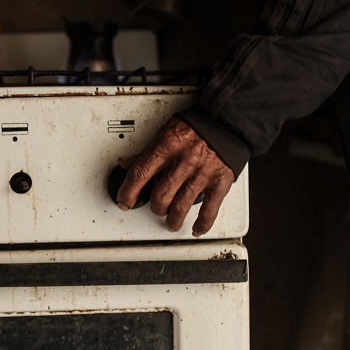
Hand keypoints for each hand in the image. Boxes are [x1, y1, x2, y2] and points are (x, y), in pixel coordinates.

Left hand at [116, 117, 234, 236]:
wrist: (225, 121)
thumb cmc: (194, 128)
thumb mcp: (164, 133)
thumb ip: (146, 152)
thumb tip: (126, 163)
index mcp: (166, 147)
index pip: (140, 174)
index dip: (128, 192)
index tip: (124, 202)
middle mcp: (183, 161)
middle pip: (161, 196)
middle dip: (156, 208)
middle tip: (157, 209)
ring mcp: (201, 173)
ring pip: (181, 207)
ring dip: (173, 220)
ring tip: (171, 223)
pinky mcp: (219, 181)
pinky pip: (209, 209)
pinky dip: (202, 224)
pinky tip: (196, 228)